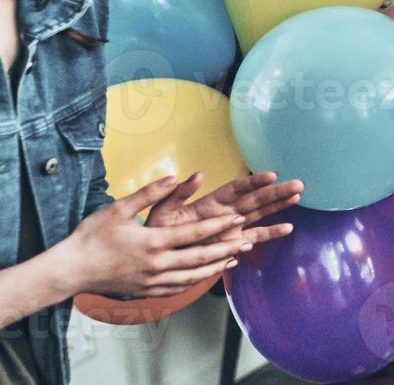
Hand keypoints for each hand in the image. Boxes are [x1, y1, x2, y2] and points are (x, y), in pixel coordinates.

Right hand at [60, 176, 252, 298]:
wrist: (71, 270)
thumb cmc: (92, 237)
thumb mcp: (119, 208)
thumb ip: (150, 193)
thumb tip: (176, 176)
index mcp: (152, 242)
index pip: (194, 233)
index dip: (218, 225)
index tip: (238, 218)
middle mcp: (157, 264)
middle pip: (200, 257)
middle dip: (227, 247)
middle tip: (247, 240)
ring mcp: (153, 281)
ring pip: (193, 275)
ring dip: (217, 266)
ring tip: (236, 257)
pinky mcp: (147, 292)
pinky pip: (179, 287)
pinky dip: (198, 280)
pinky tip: (208, 274)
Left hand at [146, 171, 300, 246]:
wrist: (157, 257)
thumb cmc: (158, 231)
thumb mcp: (162, 211)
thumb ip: (178, 195)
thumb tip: (197, 175)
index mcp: (210, 203)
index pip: (236, 189)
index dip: (253, 182)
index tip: (271, 176)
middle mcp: (226, 213)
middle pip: (255, 199)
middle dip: (276, 192)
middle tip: (298, 184)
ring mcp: (232, 228)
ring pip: (260, 214)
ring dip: (278, 206)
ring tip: (298, 196)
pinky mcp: (233, 244)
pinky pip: (255, 237)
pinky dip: (270, 233)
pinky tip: (287, 228)